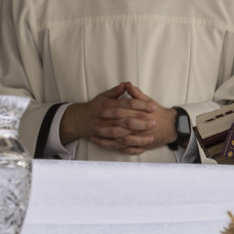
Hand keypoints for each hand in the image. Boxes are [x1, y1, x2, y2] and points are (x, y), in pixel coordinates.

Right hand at [59, 82, 174, 154]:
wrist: (80, 120)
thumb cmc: (94, 107)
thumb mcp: (103, 97)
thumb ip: (115, 91)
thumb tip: (126, 84)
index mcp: (108, 106)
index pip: (127, 104)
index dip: (141, 105)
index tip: (153, 107)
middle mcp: (107, 119)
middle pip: (126, 121)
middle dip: (141, 122)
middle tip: (154, 122)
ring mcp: (105, 131)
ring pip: (123, 136)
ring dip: (137, 138)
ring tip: (151, 138)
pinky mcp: (105, 141)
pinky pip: (119, 146)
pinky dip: (130, 149)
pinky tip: (141, 149)